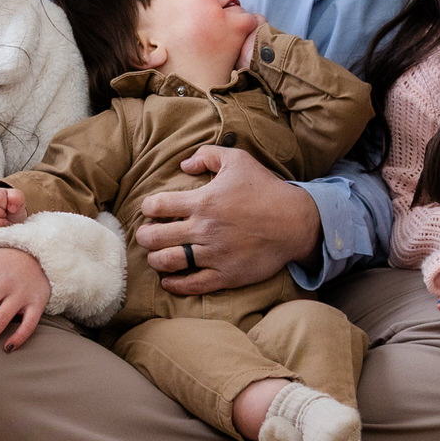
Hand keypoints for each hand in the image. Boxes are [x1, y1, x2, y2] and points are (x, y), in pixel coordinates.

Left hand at [134, 146, 320, 294]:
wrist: (295, 222)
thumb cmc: (266, 189)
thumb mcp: (238, 160)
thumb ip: (207, 155)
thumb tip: (184, 164)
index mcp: (202, 201)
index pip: (157, 206)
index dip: (148, 208)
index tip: (151, 210)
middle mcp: (203, 229)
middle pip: (155, 237)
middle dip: (144, 236)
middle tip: (146, 235)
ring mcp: (213, 254)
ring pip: (168, 262)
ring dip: (154, 259)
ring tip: (154, 256)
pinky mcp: (225, 274)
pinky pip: (191, 285)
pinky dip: (174, 284)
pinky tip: (168, 280)